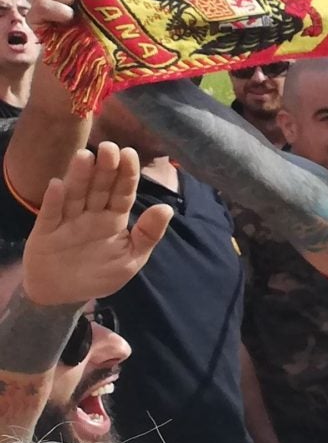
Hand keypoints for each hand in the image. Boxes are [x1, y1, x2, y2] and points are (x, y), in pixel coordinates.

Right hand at [23, 144, 171, 304]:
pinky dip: (54, 200)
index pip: (122, 192)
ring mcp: (68, 220)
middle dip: (105, 168)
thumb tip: (166, 208)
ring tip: (85, 156)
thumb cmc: (100, 274)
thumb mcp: (131, 259)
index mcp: (114, 218)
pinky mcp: (46, 231)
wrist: (63, 295)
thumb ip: (148, 235)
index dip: (126, 174)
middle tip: (110, 147)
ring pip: (75, 195)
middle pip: (99, 188)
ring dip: (80, 177)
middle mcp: (91, 214)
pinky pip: (51, 214)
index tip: (130, 153)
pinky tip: (57, 185)